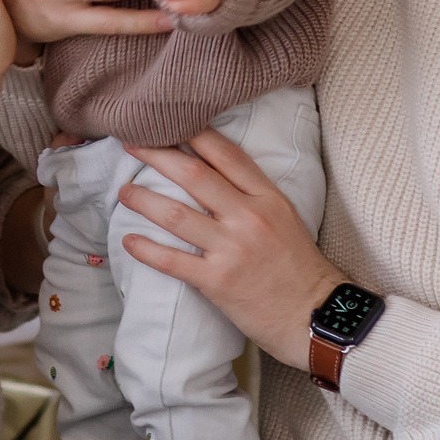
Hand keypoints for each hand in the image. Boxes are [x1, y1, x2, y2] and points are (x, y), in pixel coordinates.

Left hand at [119, 130, 345, 367]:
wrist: (316, 315)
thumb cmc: (299, 267)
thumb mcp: (285, 217)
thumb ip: (253, 194)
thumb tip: (214, 173)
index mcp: (267, 197)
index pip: (226, 154)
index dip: (193, 133)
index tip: (167, 124)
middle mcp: (248, 217)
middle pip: (194, 175)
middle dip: (157, 156)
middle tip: (133, 145)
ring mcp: (232, 249)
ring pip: (176, 214)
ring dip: (143, 200)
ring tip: (124, 193)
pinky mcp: (218, 281)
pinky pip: (172, 260)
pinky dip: (146, 249)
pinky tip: (129, 241)